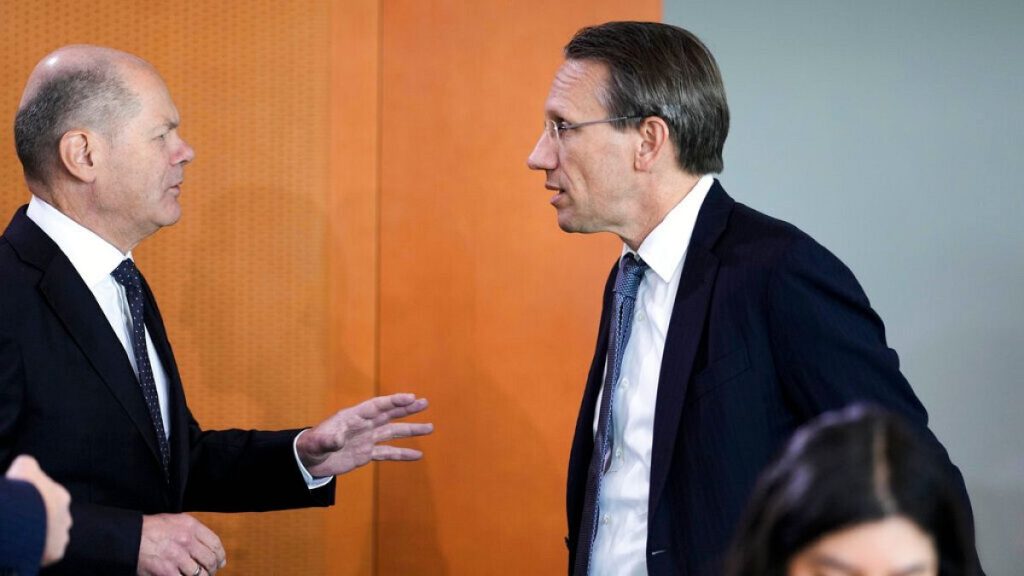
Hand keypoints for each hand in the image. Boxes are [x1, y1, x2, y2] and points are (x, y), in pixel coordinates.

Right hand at [6, 455, 71, 566]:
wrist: (23, 515)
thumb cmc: (24, 490)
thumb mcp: (24, 467)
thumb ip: (28, 464)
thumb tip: (26, 463)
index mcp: (61, 496)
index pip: (51, 499)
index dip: (36, 502)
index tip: (25, 505)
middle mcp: (66, 515)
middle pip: (54, 519)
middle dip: (41, 520)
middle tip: (23, 522)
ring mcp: (63, 535)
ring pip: (54, 536)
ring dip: (41, 536)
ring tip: (24, 536)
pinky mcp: (56, 552)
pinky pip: (49, 553)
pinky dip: (39, 551)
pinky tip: (27, 547)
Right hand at [138, 514, 224, 575]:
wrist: (130, 536)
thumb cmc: (152, 528)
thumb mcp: (176, 521)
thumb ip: (193, 531)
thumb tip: (209, 546)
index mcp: (191, 526)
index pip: (215, 543)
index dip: (220, 555)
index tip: (220, 562)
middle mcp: (187, 540)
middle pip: (210, 560)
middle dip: (212, 569)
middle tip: (209, 572)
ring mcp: (177, 556)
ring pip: (200, 573)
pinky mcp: (167, 571)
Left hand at [296, 393, 432, 477]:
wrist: (308, 460)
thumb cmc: (311, 447)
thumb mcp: (317, 443)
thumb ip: (328, 440)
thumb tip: (338, 439)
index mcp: (353, 417)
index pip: (377, 406)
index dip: (393, 401)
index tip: (410, 398)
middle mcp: (363, 425)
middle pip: (389, 414)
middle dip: (406, 408)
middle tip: (425, 403)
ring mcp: (367, 439)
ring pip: (393, 432)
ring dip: (410, 430)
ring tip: (429, 427)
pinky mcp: (366, 453)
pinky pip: (388, 453)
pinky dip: (402, 453)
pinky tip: (417, 455)